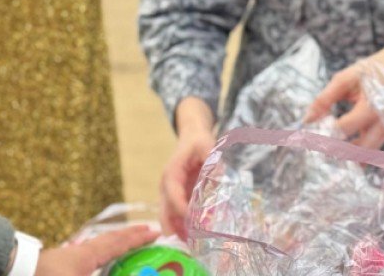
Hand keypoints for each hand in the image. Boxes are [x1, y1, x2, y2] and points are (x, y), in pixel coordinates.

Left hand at [35, 225, 157, 275]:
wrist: (11, 271)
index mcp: (86, 255)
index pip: (118, 243)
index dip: (138, 238)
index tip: (156, 232)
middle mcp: (80, 254)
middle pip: (110, 242)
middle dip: (130, 237)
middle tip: (148, 233)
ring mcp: (69, 261)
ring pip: (99, 251)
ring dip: (116, 248)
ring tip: (129, 249)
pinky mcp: (60, 269)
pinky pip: (89, 260)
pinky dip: (101, 259)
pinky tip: (101, 265)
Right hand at [160, 97, 216, 239]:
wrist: (192, 137)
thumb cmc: (198, 142)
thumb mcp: (208, 147)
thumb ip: (213, 164)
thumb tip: (217, 183)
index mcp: (171, 172)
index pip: (172, 193)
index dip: (181, 208)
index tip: (194, 221)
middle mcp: (166, 185)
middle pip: (165, 209)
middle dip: (175, 226)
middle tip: (189, 242)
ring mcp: (170, 192)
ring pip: (168, 215)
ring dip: (178, 230)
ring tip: (193, 245)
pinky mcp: (177, 197)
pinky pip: (175, 215)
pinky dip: (182, 227)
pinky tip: (193, 238)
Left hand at [303, 35, 383, 148]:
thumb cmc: (371, 72)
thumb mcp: (345, 79)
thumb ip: (325, 99)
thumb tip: (307, 120)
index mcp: (371, 106)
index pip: (344, 128)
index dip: (326, 133)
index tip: (311, 135)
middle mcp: (382, 123)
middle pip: (359, 150)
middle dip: (337, 154)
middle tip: (318, 153)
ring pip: (367, 154)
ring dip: (347, 158)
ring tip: (328, 156)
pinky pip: (372, 150)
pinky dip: (358, 154)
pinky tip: (343, 154)